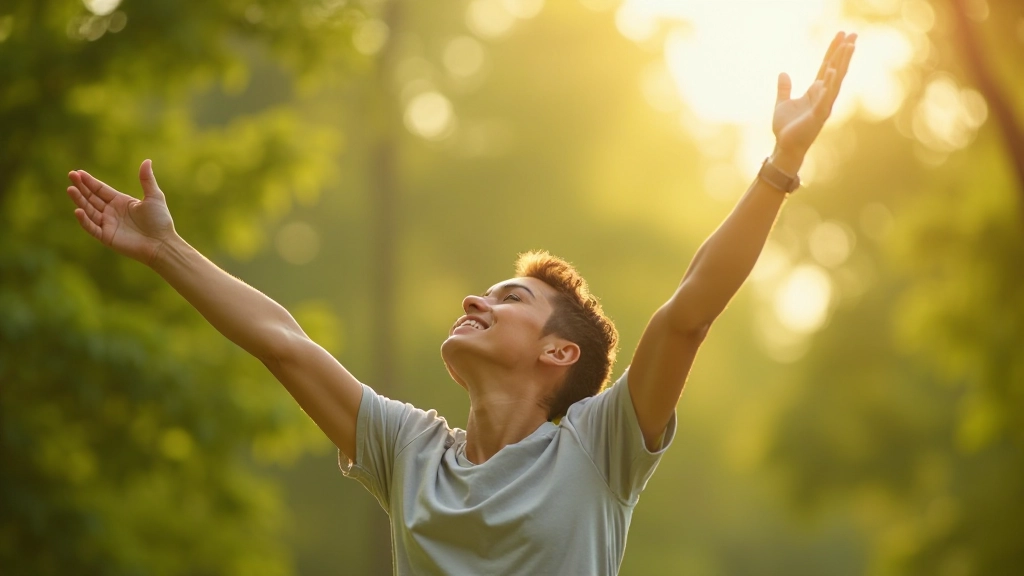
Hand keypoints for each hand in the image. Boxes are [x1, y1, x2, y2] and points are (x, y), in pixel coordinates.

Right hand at [66, 159, 175, 264]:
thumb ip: (147, 179)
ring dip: (80, 200)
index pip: (101, 190)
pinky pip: (92, 227)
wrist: (162, 243)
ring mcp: (108, 224)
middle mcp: (112, 212)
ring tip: (71, 189)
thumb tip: (147, 160)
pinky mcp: (106, 237)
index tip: (78, 172)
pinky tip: (78, 210)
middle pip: (92, 198)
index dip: (89, 181)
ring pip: (89, 210)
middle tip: (71, 175)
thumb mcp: (154, 197)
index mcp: (121, 202)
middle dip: (81, 187)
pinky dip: (84, 220)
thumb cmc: (160, 220)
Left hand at [773, 32, 856, 164]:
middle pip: (836, 69)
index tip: (842, 35)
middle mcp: (823, 96)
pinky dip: (829, 85)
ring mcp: (823, 105)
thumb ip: (784, 88)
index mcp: (815, 92)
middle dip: (844, 52)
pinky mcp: (818, 116)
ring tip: (849, 46)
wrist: (784, 147)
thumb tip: (783, 73)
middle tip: (854, 34)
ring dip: (842, 63)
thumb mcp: (782, 103)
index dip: (833, 51)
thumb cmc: (786, 128)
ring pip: (836, 81)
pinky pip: (825, 98)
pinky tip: (833, 71)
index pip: (827, 66)